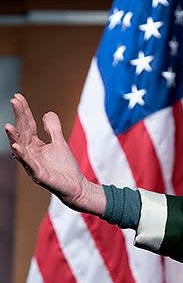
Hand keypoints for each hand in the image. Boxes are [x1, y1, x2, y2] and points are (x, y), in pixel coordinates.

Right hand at [4, 93, 105, 214]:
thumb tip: (46, 113)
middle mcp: (30, 152)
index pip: (28, 124)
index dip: (23, 111)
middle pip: (23, 132)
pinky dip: (22, 155)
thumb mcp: (59, 142)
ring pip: (20, 148)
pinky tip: (16, 146)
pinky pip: (28, 163)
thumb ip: (52, 128)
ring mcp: (32, 163)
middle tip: (14, 101)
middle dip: (18, 117)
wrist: (75, 186)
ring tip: (7, 125)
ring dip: (14, 137)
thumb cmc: (64, 167)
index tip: (17, 97)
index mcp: (35, 144)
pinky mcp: (38, 174)